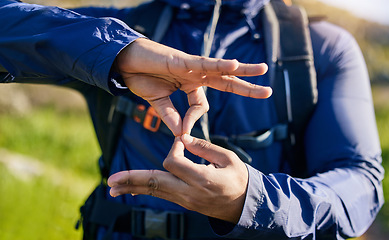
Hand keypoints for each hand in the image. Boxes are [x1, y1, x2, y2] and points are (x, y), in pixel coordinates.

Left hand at [108, 134, 247, 223]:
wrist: (244, 206)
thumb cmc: (238, 179)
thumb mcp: (229, 159)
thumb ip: (205, 147)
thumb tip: (183, 139)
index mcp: (203, 179)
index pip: (174, 162)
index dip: (174, 147)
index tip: (182, 140)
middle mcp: (189, 192)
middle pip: (155, 183)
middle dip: (132, 179)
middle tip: (111, 180)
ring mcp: (185, 200)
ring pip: (154, 191)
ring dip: (132, 186)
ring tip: (112, 186)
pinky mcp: (183, 202)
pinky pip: (160, 194)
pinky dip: (144, 189)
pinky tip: (129, 189)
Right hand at [115, 38, 271, 135]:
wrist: (125, 63)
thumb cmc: (142, 78)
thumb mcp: (158, 102)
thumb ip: (170, 116)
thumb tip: (180, 134)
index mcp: (190, 85)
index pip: (201, 106)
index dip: (193, 120)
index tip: (181, 133)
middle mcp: (195, 75)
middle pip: (226, 81)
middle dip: (247, 87)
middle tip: (268, 91)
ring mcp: (190, 67)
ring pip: (221, 68)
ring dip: (243, 69)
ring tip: (263, 69)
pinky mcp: (181, 60)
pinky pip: (203, 63)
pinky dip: (218, 65)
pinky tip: (234, 65)